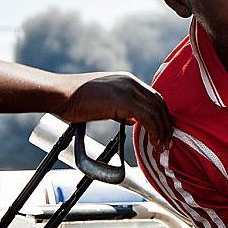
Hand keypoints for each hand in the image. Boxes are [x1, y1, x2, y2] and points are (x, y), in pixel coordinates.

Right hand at [56, 72, 171, 150]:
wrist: (60, 94)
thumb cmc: (75, 99)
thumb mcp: (104, 101)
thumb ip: (120, 108)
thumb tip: (132, 119)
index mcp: (128, 80)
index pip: (153, 97)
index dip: (161, 114)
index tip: (163, 130)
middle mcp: (131, 82)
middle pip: (159, 103)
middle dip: (166, 124)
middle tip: (167, 142)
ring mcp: (129, 90)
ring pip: (156, 111)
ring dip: (163, 131)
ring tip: (162, 147)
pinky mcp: (125, 101)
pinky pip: (148, 118)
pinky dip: (154, 131)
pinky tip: (153, 142)